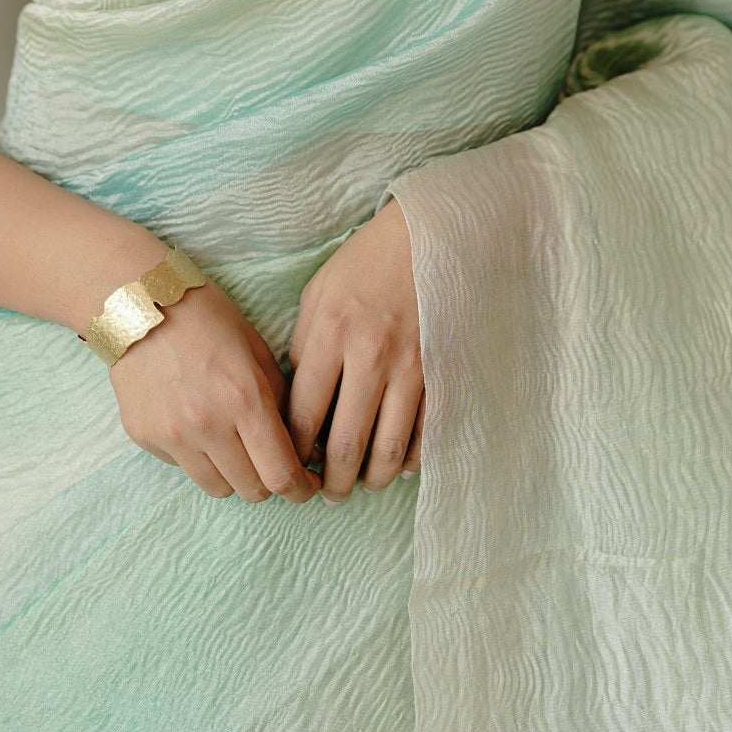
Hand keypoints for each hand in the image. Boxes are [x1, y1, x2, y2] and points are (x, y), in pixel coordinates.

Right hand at [108, 279, 318, 504]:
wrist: (139, 300)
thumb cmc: (205, 315)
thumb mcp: (256, 348)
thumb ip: (282, 399)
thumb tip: (304, 447)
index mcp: (244, 397)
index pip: (281, 473)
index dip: (301, 488)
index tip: (306, 484)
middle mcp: (208, 424)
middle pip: (253, 490)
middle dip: (270, 480)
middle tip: (271, 461)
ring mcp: (172, 435)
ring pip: (218, 488)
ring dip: (234, 475)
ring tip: (234, 444)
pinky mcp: (145, 437)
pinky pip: (183, 467)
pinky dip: (198, 457)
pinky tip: (195, 422)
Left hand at [287, 195, 423, 500]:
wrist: (427, 238)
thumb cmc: (364, 264)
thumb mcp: (317, 295)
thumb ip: (304, 349)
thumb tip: (296, 405)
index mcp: (330, 335)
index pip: (302, 416)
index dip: (293, 451)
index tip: (291, 463)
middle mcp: (369, 357)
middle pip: (345, 444)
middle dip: (332, 482)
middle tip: (327, 494)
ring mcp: (410, 369)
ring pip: (389, 449)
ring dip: (372, 478)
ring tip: (361, 484)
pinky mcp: (440, 373)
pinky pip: (425, 434)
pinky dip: (412, 459)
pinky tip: (399, 463)